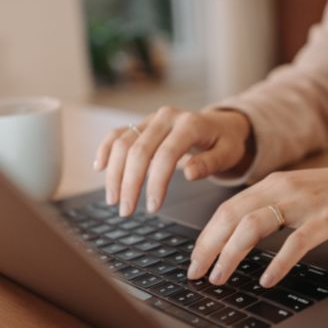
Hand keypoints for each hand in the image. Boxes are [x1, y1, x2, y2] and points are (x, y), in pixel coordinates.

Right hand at [94, 107, 252, 215]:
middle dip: (129, 183)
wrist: (221, 124)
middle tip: (126, 210)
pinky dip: (106, 149)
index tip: (153, 207)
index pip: (166, 155)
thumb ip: (210, 163)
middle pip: (139, 150)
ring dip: (115, 173)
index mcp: (190, 124)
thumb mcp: (228, 154)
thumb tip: (189, 173)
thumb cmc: (225, 142)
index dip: (156, 182)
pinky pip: (117, 133)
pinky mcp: (142, 124)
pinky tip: (100, 168)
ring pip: (123, 143)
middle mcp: (166, 117)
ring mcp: (151, 119)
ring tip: (114, 200)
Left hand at [187, 159, 327, 286]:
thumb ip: (266, 210)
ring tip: (221, 277)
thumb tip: (232, 240)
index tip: (194, 260)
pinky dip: (278, 262)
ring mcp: (304, 202)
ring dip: (231, 254)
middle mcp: (282, 189)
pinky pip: (297, 241)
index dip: (206, 236)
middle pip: (232, 216)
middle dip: (208, 247)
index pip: (227, 209)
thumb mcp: (293, 195)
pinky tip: (267, 279)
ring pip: (255, 225)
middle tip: (197, 273)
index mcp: (270, 184)